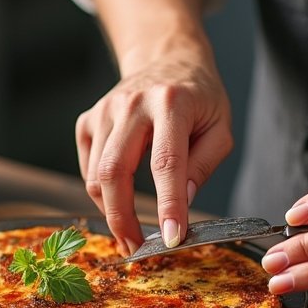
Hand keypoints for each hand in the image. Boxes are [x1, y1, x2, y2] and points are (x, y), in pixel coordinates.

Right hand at [76, 51, 232, 254]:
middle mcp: (131, 104)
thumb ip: (204, 165)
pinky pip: (88, 168)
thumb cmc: (199, 97)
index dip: (168, 205)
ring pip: (96, 175)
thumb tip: (182, 203)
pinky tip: (120, 199)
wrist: (165, 58)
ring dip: (111, 212)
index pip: (166, 162)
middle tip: (137, 249)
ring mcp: (104, 111)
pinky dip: (101, 193)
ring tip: (131, 232)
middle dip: (123, 218)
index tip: (172, 238)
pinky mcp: (87, 121)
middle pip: (115, 172)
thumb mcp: (220, 127)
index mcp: (171, 103)